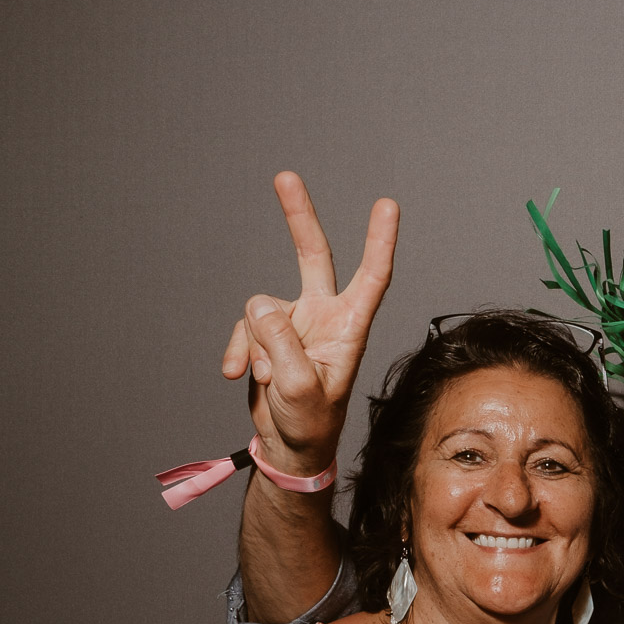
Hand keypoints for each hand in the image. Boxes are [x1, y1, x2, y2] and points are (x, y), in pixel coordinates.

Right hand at [222, 172, 398, 475]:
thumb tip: (261, 302)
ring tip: (268, 380)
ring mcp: (294, 323)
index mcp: (349, 329)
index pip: (372, 277)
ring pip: (260, 308)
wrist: (288, 447)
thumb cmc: (310, 425)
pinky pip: (241, 327)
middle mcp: (324, 317)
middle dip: (298, 217)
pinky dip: (235, 350)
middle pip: (313, 256)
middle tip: (285, 177)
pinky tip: (235, 374)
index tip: (387, 204)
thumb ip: (281, 344)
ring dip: (255, 345)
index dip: (379, 241)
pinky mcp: (266, 334)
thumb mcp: (300, 389)